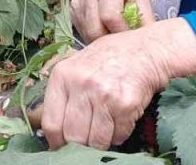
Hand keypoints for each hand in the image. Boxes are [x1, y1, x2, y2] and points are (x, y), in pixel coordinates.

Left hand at [41, 20, 195, 149]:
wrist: (147, 49)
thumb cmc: (110, 59)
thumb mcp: (77, 66)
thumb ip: (63, 93)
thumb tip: (49, 129)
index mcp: (63, 75)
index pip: (51, 123)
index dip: (56, 142)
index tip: (62, 147)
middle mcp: (81, 84)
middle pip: (73, 136)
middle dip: (79, 145)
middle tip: (86, 142)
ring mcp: (104, 94)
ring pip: (96, 141)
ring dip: (101, 142)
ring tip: (105, 128)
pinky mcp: (125, 104)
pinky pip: (118, 136)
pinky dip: (119, 134)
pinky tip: (120, 119)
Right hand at [72, 0, 156, 43]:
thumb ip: (145, 18)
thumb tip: (151, 43)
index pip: (110, 15)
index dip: (122, 32)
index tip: (132, 39)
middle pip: (96, 29)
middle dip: (112, 42)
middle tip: (125, 44)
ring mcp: (77, 1)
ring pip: (88, 34)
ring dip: (103, 43)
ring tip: (117, 38)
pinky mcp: (72, 11)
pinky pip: (83, 33)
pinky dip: (95, 39)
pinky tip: (106, 33)